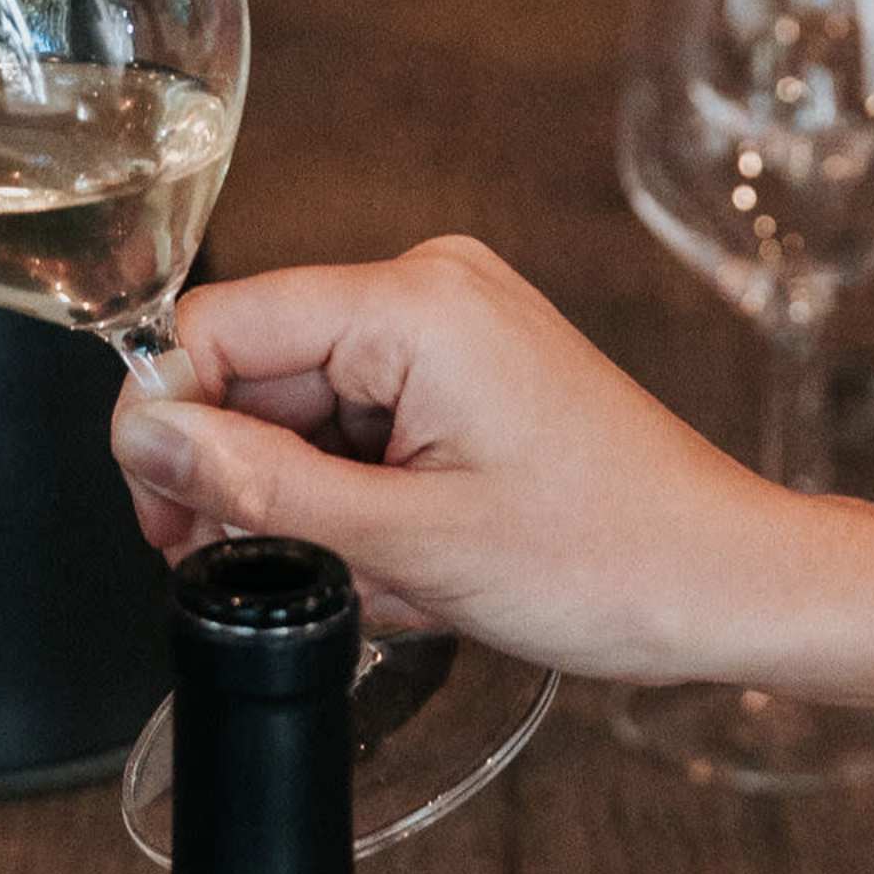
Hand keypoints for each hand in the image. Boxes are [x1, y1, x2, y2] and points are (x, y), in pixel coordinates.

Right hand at [111, 234, 809, 680]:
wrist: (727, 583)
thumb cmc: (610, 560)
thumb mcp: (407, 541)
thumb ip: (259, 485)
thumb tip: (145, 437)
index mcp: (413, 304)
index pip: (218, 326)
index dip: (170, 425)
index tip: (168, 520)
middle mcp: (429, 290)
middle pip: (257, 374)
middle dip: (253, 486)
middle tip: (283, 577)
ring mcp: (453, 329)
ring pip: (305, 414)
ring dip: (315, 511)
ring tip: (387, 583)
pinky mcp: (468, 371)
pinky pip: (361, 426)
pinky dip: (363, 504)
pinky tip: (412, 564)